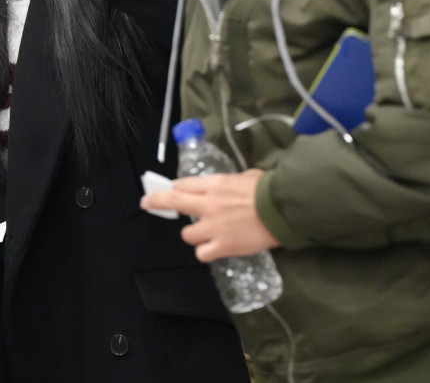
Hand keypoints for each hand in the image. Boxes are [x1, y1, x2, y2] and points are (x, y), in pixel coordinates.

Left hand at [140, 169, 279, 262]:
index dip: (174, 188)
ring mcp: (213, 227)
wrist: (283, 210)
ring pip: (187, 235)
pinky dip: (206, 252)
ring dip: (193, 235)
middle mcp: (208, 204)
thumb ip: (233, 181)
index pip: (183, 184)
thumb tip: (233, 185)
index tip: (169, 190)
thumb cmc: (269, 190)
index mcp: (215, 185)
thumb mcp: (248, 176)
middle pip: (173, 201)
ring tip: (205, 235)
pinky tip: (214, 249)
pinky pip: (202, 253)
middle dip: (156, 201)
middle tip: (146, 202)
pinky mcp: (223, 246)